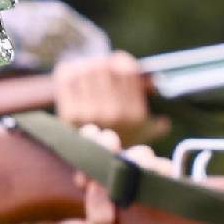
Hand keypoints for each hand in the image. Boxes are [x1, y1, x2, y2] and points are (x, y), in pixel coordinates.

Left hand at [49, 50, 166, 146]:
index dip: (122, 61)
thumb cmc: (122, 142)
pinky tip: (75, 73)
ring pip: (86, 70)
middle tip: (102, 66)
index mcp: (134, 115)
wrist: (93, 162)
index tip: (120, 62)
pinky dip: (70, 70)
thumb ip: (156, 119)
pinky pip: (67, 78)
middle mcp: (114, 114)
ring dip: (87, 66)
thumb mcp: (146, 132)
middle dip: (104, 63)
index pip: (127, 70)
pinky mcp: (69, 113)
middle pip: (104, 67)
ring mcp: (89, 114)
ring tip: (90, 69)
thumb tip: (157, 94)